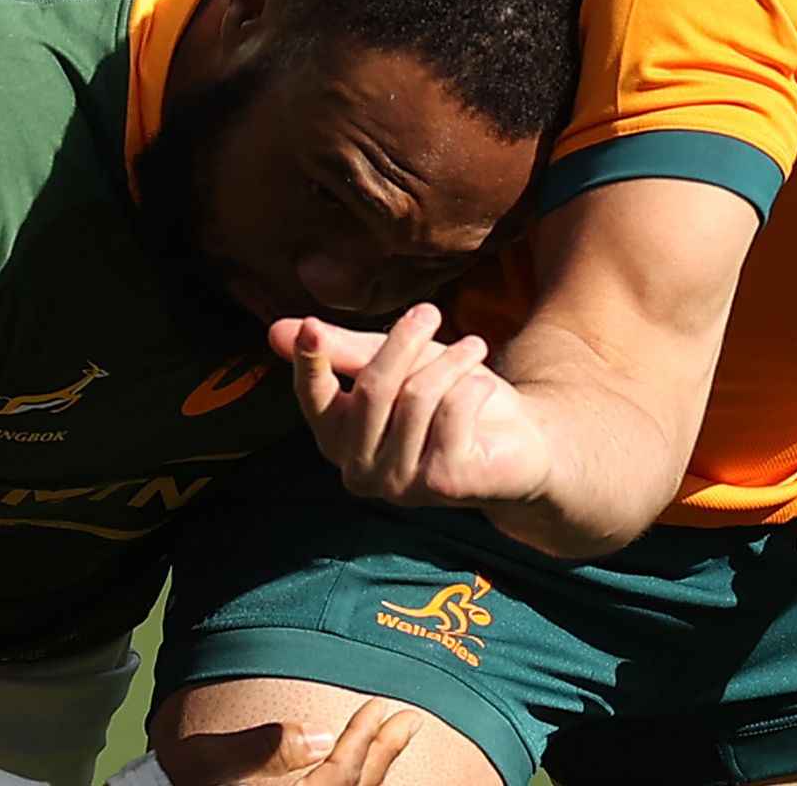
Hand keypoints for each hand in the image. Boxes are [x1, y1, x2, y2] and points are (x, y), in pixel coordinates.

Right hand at [141, 702, 423, 783]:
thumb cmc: (184, 779)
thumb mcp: (215, 758)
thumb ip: (266, 748)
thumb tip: (319, 736)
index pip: (338, 775)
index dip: (364, 741)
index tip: (383, 707)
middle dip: (381, 753)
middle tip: (408, 720)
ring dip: (375, 769)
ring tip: (393, 739)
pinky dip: (357, 785)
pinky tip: (365, 771)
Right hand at [273, 305, 552, 508]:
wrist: (518, 439)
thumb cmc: (447, 397)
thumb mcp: (398, 364)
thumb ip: (344, 351)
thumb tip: (278, 330)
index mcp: (337, 438)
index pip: (313, 398)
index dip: (310, 363)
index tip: (311, 327)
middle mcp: (358, 469)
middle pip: (372, 389)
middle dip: (403, 343)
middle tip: (430, 312)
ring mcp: (399, 484)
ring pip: (416, 397)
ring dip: (450, 361)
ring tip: (473, 347)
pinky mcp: (442, 484)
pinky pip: (452, 412)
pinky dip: (473, 385)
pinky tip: (484, 385)